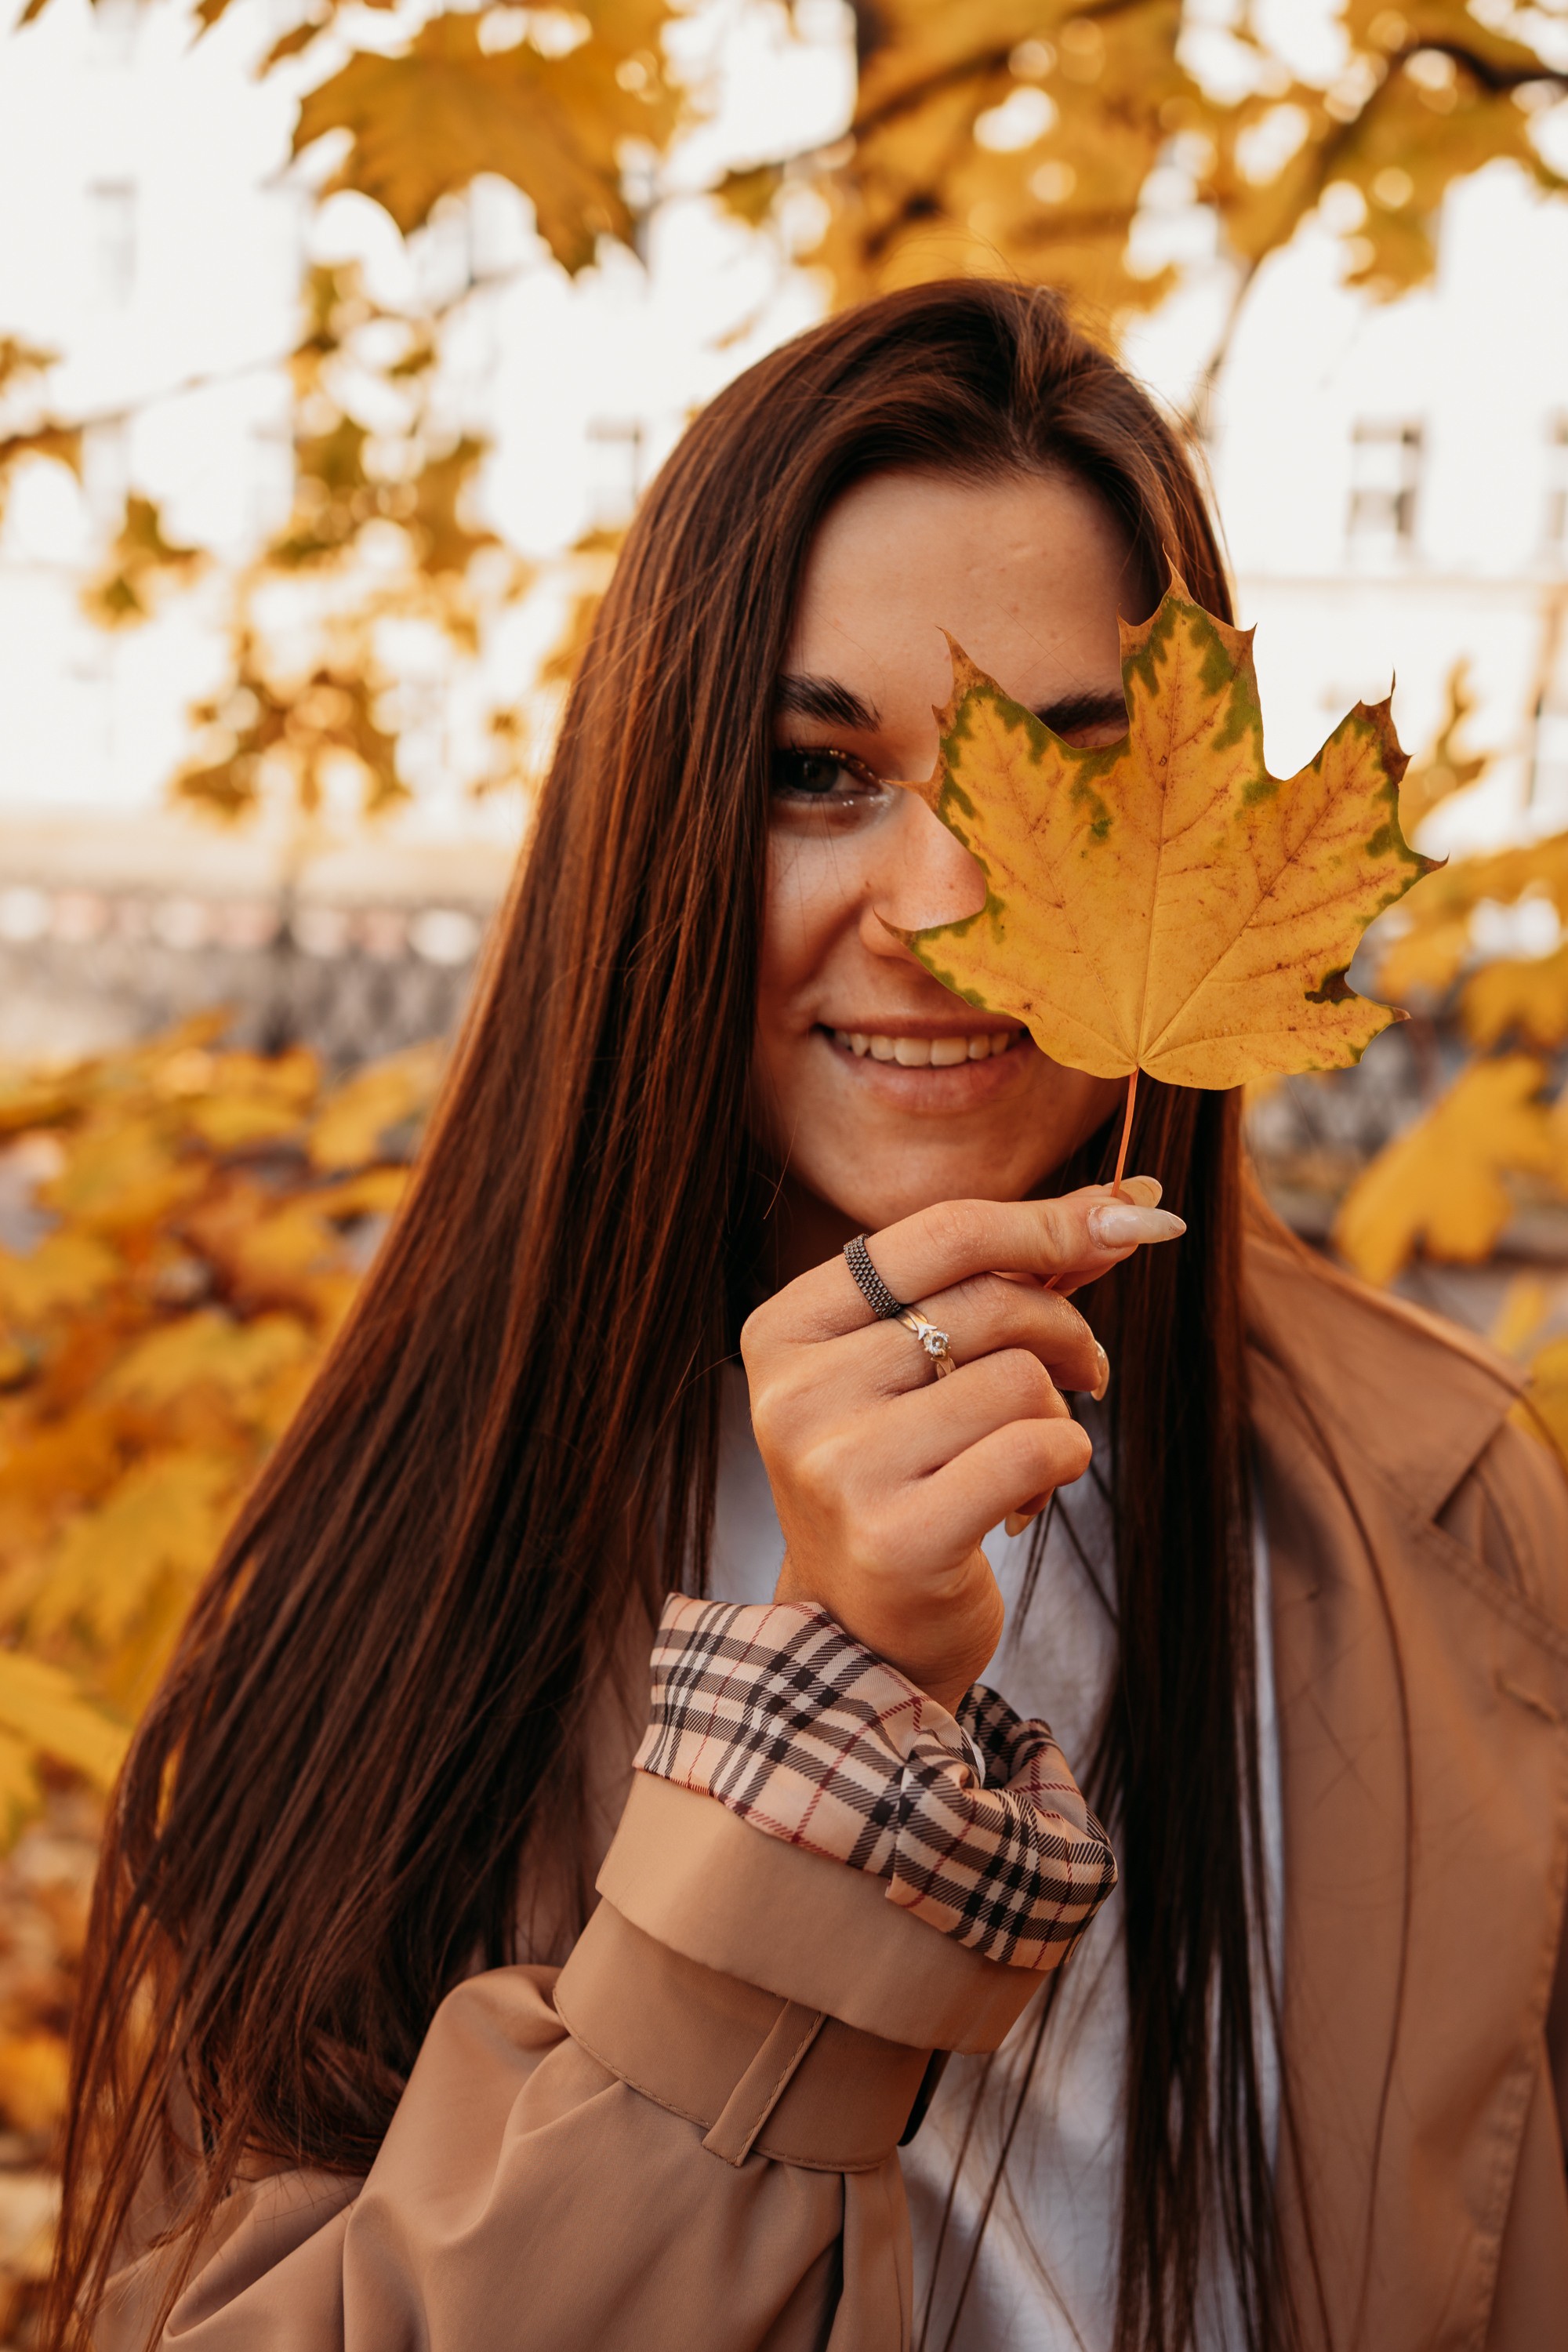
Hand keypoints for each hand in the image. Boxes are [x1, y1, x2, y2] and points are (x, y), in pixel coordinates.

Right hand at [740, 1180, 1183, 1711]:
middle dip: (1066, 1329)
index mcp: (787, 1329)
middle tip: (1085, 1370)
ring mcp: (838, 1465)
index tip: (1128, 1221)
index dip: (1047, 1222)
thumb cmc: (905, 1478)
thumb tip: (1128, 1202)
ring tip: (1024, 1455)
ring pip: (1020, 1377)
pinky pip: (1037, 1447)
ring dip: (1056, 1412)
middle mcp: (796, 1392)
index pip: (941, 1233)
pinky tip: (1027, 1497)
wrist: (863, 1635)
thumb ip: (1007, 1276)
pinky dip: (1062, 1461)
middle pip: (991, 1301)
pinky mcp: (896, 1535)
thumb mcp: (923, 1366)